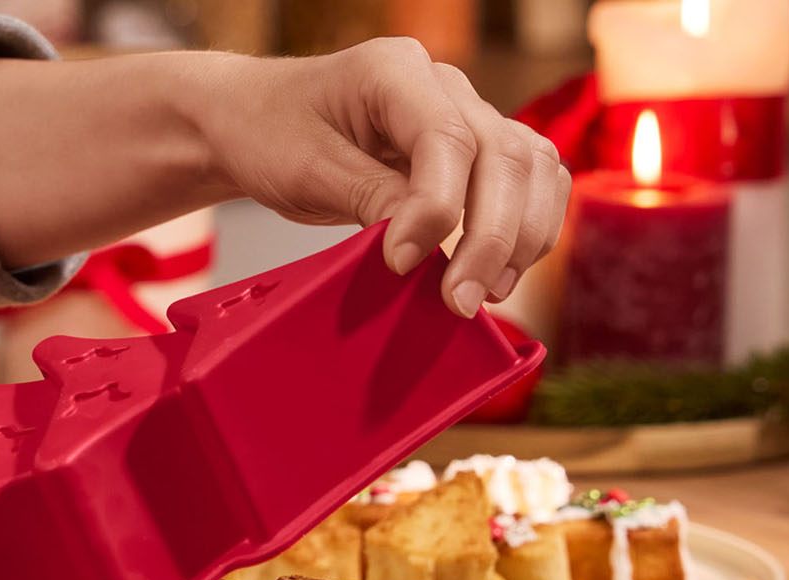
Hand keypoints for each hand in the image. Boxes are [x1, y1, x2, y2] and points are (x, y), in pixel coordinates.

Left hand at [192, 41, 571, 317]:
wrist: (256, 123)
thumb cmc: (271, 134)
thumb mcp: (305, 168)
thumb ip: (368, 196)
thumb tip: (425, 241)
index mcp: (395, 70)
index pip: (448, 138)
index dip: (436, 208)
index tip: (403, 263)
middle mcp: (444, 85)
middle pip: (505, 155)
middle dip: (492, 237)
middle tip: (459, 300)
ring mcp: (467, 114)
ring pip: (532, 168)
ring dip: (522, 236)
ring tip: (486, 293)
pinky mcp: (474, 151)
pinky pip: (528, 182)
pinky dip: (528, 227)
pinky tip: (500, 271)